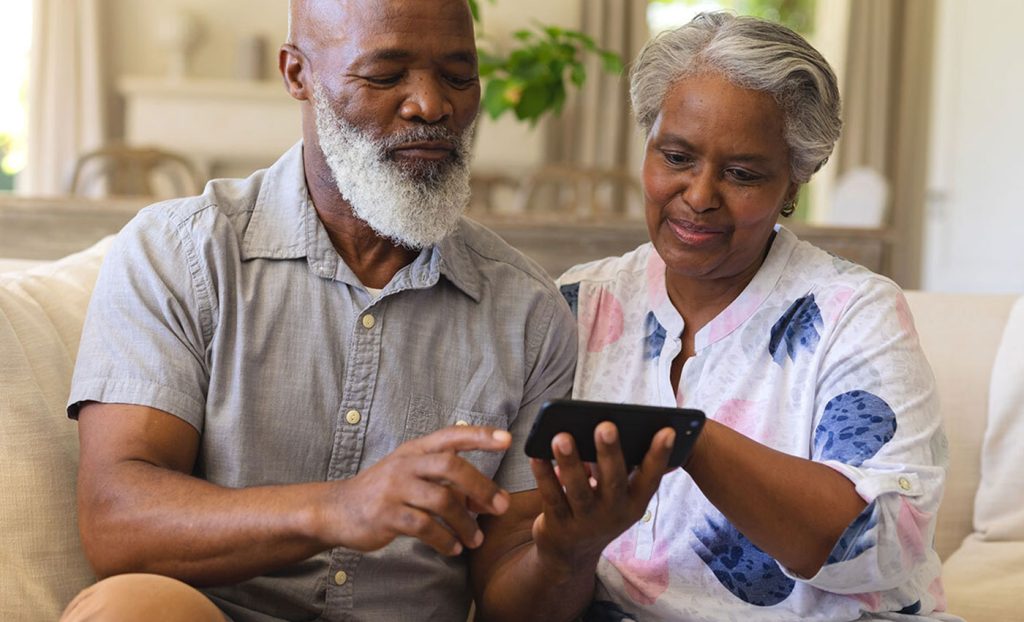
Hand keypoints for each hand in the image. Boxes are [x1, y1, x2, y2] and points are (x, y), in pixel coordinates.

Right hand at [321, 426, 512, 555]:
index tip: (507, 440)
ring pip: (441, 500)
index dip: (480, 436)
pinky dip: (444, 540)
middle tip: (501, 507)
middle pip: (452, 466)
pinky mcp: (386, 515)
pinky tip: (452, 548)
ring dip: (465, 523)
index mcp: (416, 450)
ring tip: (475, 539)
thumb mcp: (413, 476)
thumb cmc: (385, 492)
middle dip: (481, 486)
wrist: (338, 510)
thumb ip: (449, 483)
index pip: (452, 435)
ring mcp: (394, 488)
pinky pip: (424, 527)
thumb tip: (488, 499)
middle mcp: (406, 464)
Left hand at [529, 422, 674, 573]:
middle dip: (610, 453)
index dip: (660, 456)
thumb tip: (626, 428)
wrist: (571, 555)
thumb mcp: (621, 498)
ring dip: (570, 462)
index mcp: (634, 503)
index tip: (667, 430)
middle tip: (605, 426)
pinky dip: (544, 476)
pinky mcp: (559, 526)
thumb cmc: (600, 510)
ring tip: (561, 437)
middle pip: (613, 481)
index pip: (651, 478)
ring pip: (578, 490)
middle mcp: (614, 514)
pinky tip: (537, 456)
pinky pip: (551, 497)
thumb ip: (626, 469)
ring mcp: (586, 522)